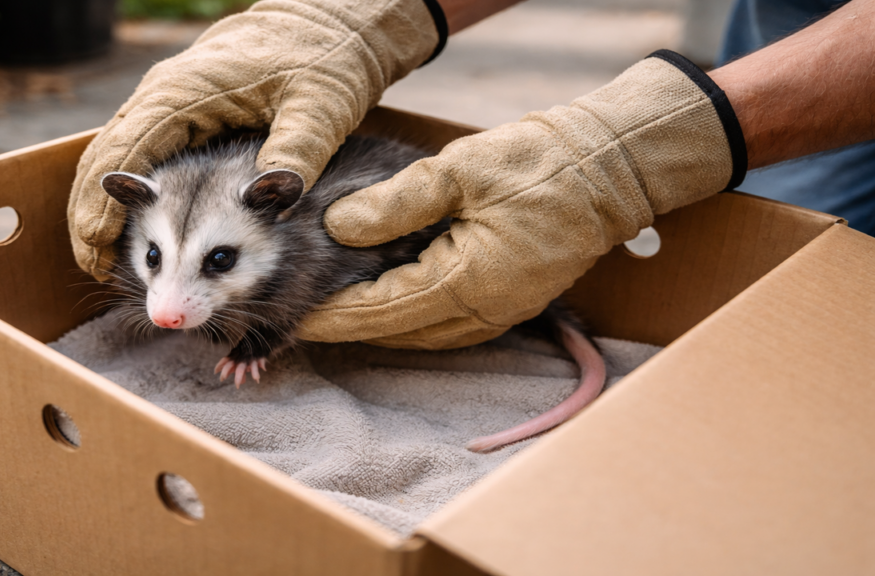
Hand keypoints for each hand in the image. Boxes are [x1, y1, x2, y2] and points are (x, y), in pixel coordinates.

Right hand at [67, 0, 440, 278]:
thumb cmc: (324, 57)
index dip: (102, 210)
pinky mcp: (186, 111)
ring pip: (120, 156)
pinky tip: (141, 227)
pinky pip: (144, 154)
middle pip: (107, 159)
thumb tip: (280, 196)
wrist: (326, 17)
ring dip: (107, 205)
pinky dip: (134, 192)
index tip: (98, 256)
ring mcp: (172, 103)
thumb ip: (298, 150)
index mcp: (184, 95)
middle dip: (94, 216)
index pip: (122, 157)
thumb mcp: (320, 106)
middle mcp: (166, 97)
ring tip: (106, 257)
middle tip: (97, 269)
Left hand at [299, 51, 746, 348]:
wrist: (613, 170)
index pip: (380, 311)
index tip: (293, 315)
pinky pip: (447, 325)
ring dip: (378, 324)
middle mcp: (483, 312)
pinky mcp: (510, 303)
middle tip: (302, 315)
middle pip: (398, 331)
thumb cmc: (542, 163)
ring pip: (421, 334)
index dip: (333, 314)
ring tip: (335, 310)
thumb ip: (395, 203)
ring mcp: (501, 313)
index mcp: (467, 282)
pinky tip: (388, 298)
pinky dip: (410, 316)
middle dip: (348, 326)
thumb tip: (338, 226)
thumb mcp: (459, 170)